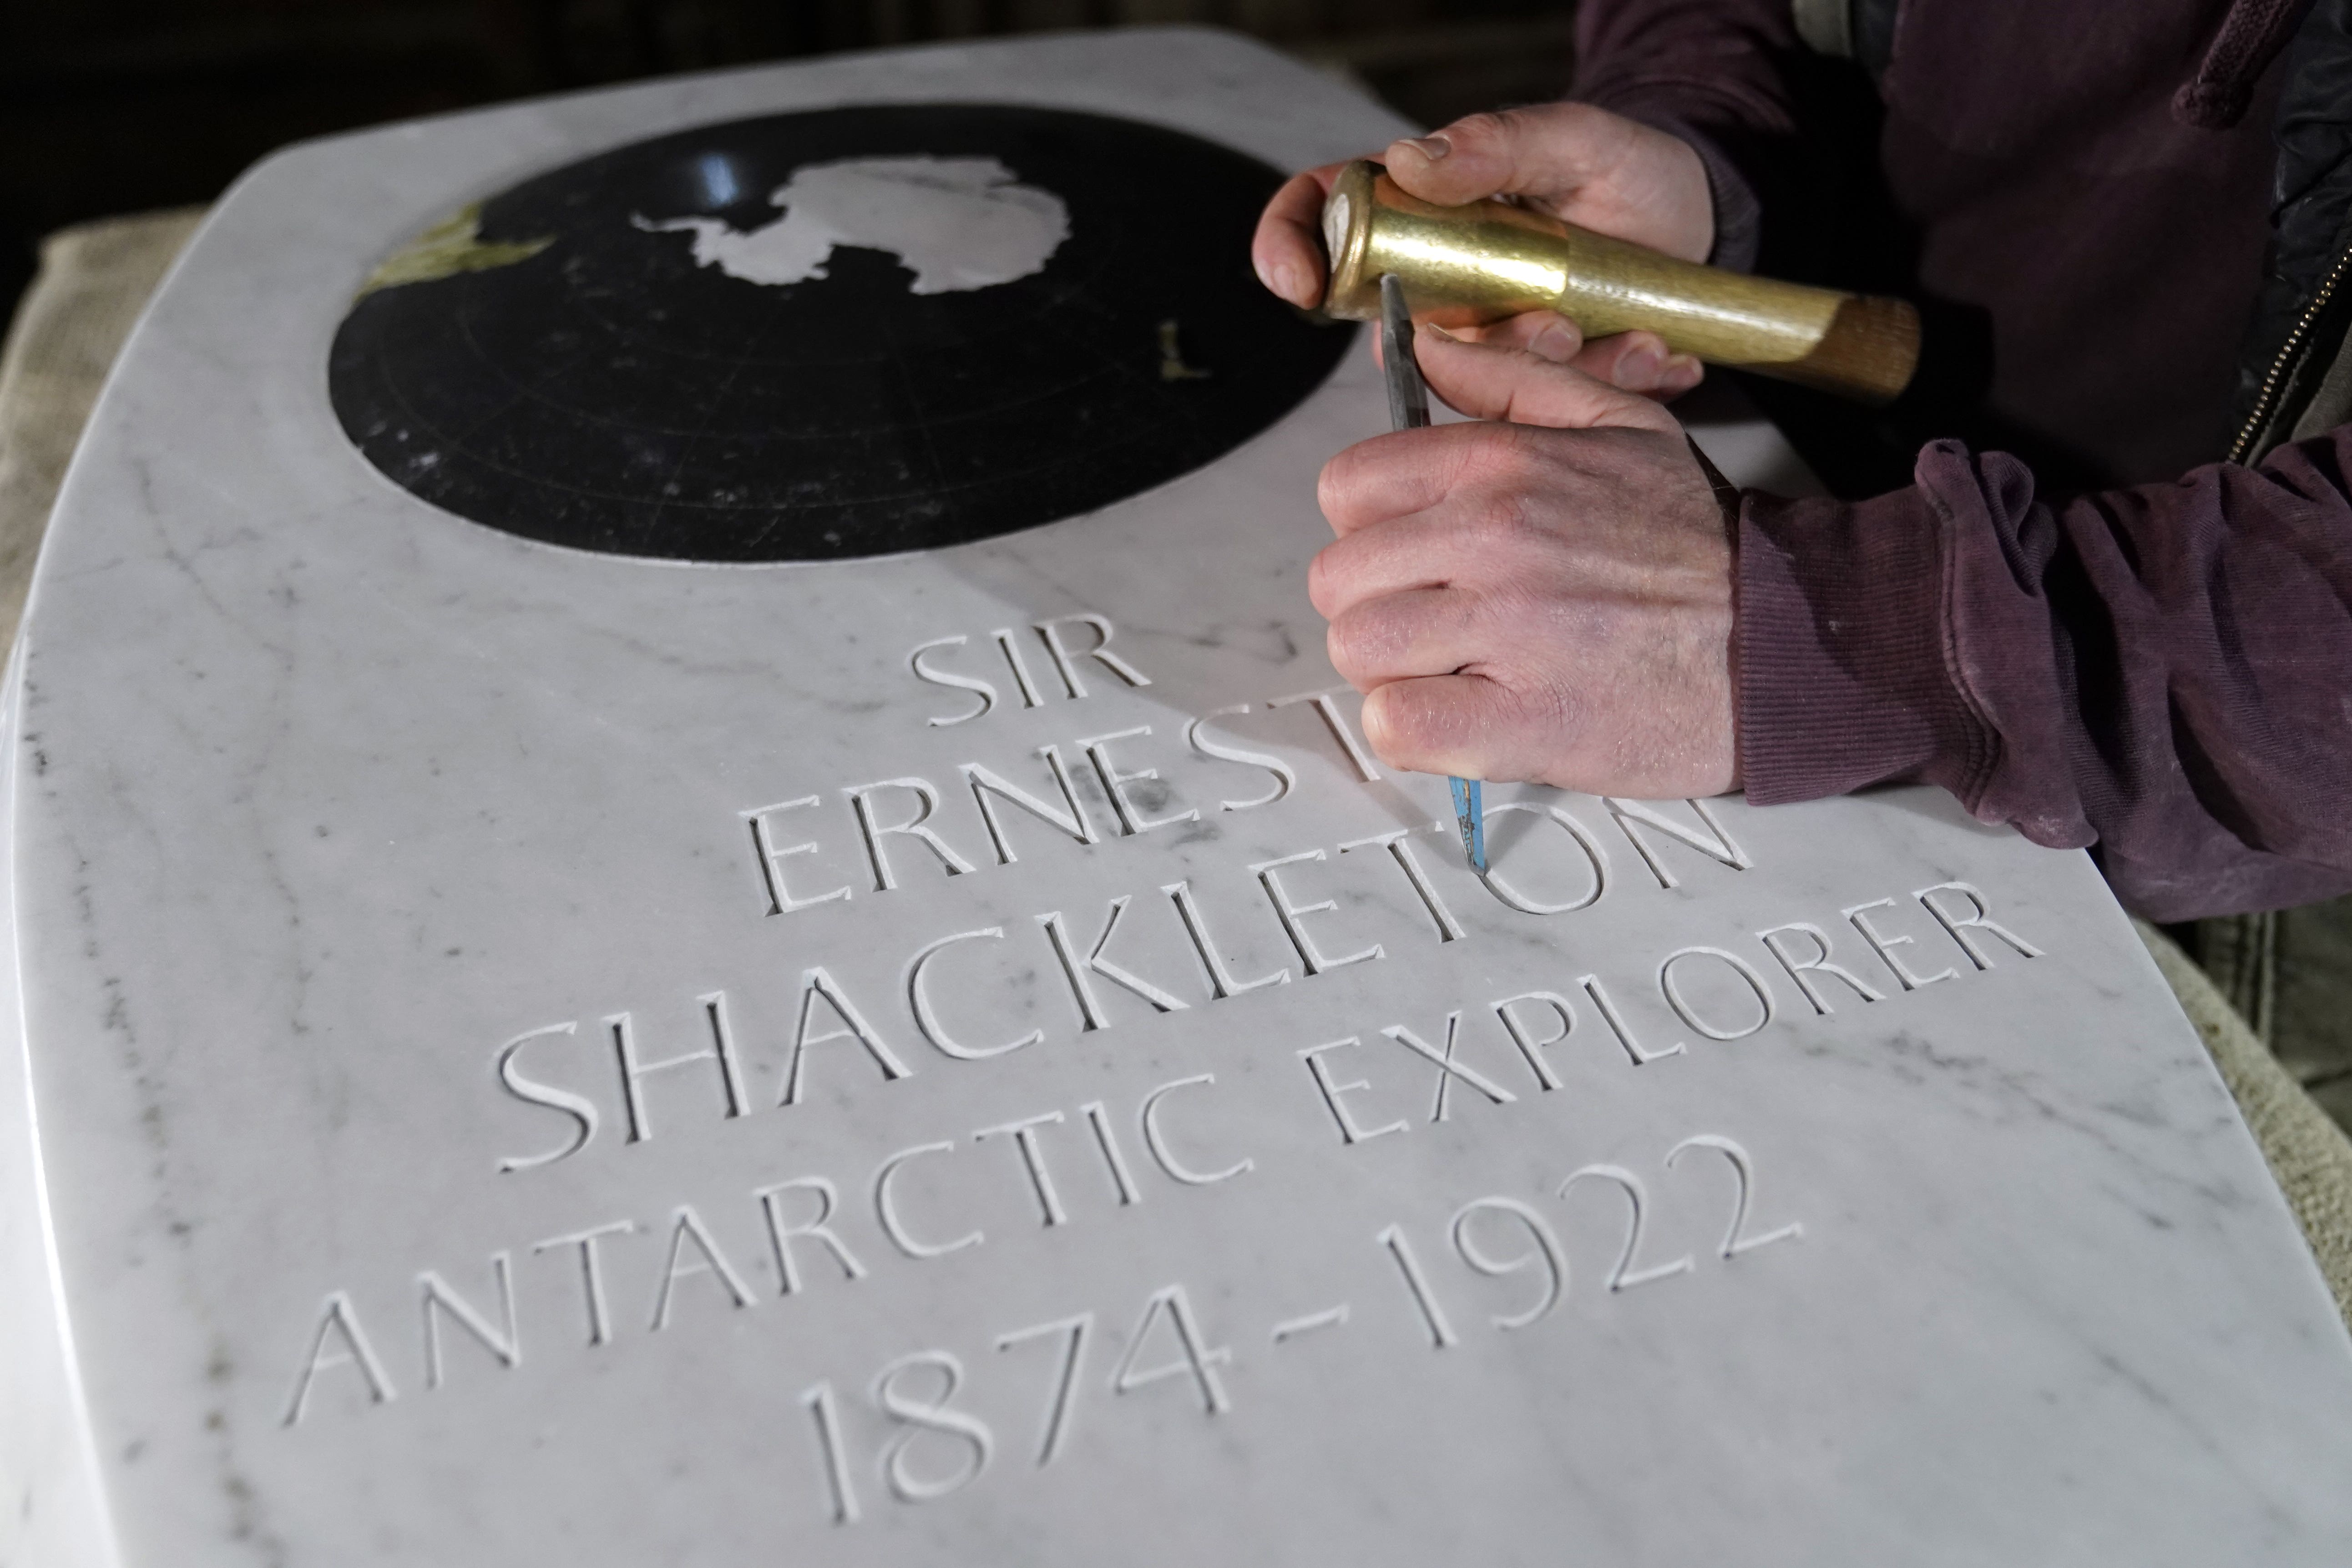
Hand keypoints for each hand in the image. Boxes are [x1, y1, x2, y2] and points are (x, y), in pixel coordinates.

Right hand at [1252, 103, 1712, 398]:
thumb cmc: (1623, 169)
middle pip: (1398, 336)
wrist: (1693, 221)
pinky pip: (1545, 408)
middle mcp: (1437, 282)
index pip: (1318, 218)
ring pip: (1476, 386)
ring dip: (1555, 371)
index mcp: (1419, 212)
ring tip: (1629, 336)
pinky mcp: (1530, 379)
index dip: (1287, 248)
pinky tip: (1653, 355)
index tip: (1300, 282)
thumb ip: (1497, 143)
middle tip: (1558, 324)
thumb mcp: (1572, 138)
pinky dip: (1606, 385)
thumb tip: (1411, 157)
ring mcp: (1481, 337)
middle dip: (1482, 349)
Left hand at [1309, 326, 1738, 798]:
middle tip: (1437, 623)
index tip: (1411, 554)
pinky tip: (1461, 720)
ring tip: (1457, 671)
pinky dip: (1413, 733)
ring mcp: (1508, 631)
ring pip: (1360, 651)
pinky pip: (1400, 727)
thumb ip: (1507, 379)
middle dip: (1377, 604)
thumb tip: (1423, 348)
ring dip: (1394, 671)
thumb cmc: (1702, 546)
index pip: (1350, 486)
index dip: (1369, 528)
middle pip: (1341, 576)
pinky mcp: (1526, 722)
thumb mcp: (1619, 424)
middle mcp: (1496, 537)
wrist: (1791, 637)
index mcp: (1503, 465)